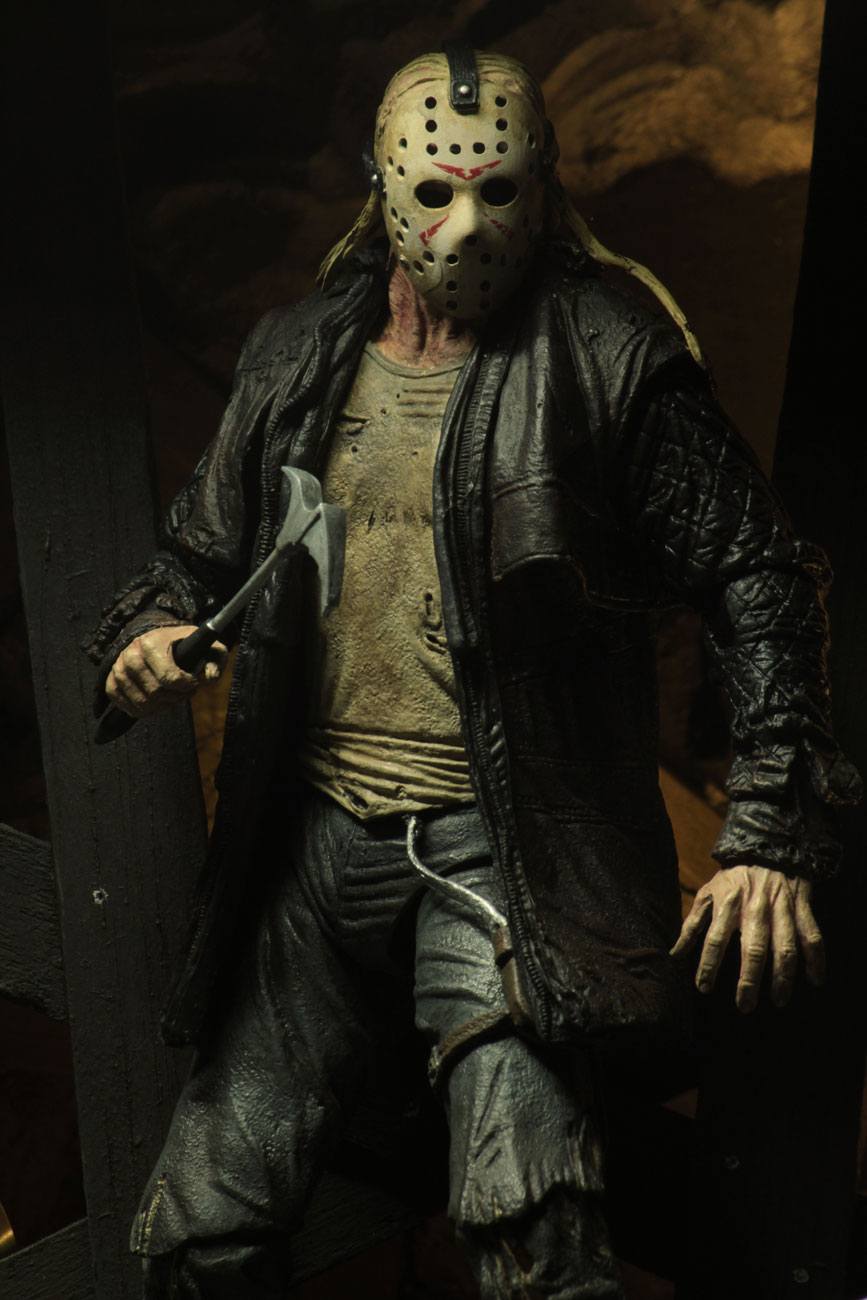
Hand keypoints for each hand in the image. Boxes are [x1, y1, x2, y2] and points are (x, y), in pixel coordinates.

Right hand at [106, 625, 227, 718]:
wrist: (156, 637)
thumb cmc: (182, 644)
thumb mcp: (205, 645)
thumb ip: (215, 659)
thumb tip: (210, 678)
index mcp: (151, 644)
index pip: (170, 678)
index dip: (187, 687)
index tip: (193, 682)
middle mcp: (131, 656)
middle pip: (156, 693)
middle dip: (176, 697)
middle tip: (184, 691)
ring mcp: (118, 669)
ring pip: (142, 703)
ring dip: (161, 706)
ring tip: (171, 696)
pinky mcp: (111, 682)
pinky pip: (124, 706)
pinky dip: (141, 710)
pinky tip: (154, 702)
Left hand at [671, 865, 824, 1012]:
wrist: (768, 850)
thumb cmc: (734, 879)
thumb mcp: (708, 893)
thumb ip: (692, 925)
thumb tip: (675, 954)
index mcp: (728, 905)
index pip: (715, 939)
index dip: (708, 964)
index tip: (703, 988)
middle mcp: (755, 909)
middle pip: (753, 948)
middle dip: (749, 979)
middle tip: (745, 1005)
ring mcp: (781, 909)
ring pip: (785, 946)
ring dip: (783, 976)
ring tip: (779, 1000)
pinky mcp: (802, 908)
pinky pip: (812, 936)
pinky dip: (816, 958)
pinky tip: (815, 979)